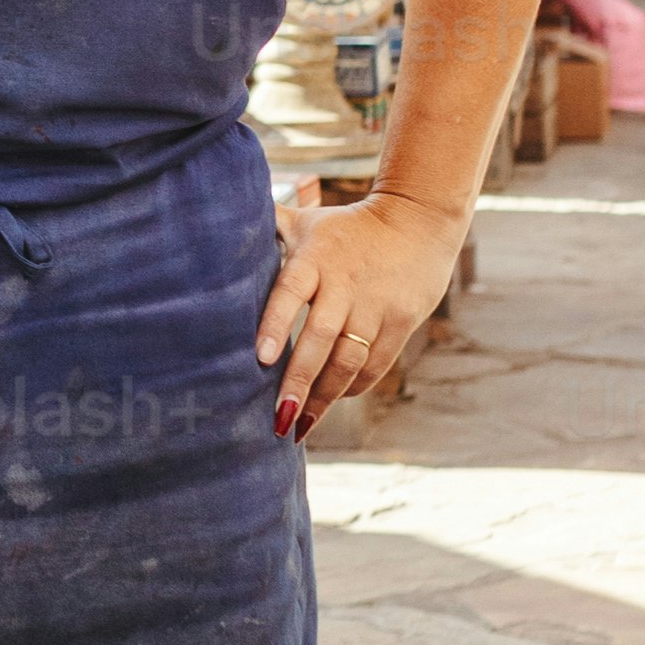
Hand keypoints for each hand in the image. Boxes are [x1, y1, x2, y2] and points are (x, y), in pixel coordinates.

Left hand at [256, 191, 465, 432]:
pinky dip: (353, 386)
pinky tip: (332, 402)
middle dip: (299, 381)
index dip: (276, 323)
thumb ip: (270, 228)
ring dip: (325, 396)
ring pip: (349, 359)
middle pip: (320, 338)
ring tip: (300, 424)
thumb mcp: (309, 222)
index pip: (291, 292)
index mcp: (316, 258)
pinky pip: (375, 363)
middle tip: (278, 417)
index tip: (261, 358)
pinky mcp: (401, 321)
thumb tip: (225, 219)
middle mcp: (346, 284)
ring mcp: (376, 305)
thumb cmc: (349, 227)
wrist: (419, 219)